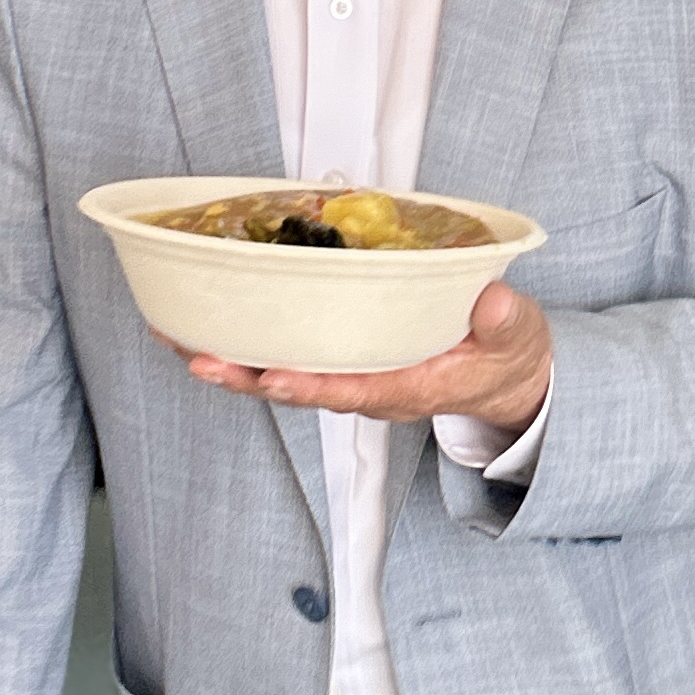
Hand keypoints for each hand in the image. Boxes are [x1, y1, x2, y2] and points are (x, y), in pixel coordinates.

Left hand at [164, 276, 552, 433]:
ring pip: (281, 374)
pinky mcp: (343, 358)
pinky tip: (212, 324)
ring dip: (231, 360)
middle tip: (195, 356)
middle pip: (296, 387)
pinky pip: (288, 355)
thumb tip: (493, 303)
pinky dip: (248, 343)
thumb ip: (504, 325)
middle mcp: (368, 387)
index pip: (351, 391)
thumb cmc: (506, 358)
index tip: (274, 379)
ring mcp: (352, 374)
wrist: (506, 376)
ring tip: (178, 339)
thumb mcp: (516, 340)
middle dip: (243, 375)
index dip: (310, 387)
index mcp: (408, 388)